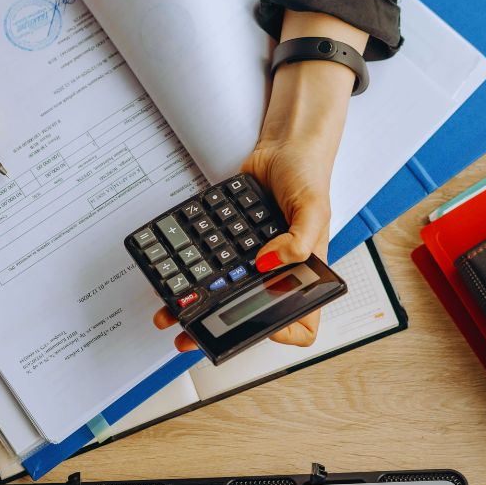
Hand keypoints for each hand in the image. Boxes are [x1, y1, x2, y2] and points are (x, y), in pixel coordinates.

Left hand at [152, 136, 334, 350]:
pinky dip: (192, 273)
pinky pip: (211, 262)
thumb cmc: (308, 176)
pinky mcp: (231, 242)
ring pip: (226, 293)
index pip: (301, 320)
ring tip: (171, 313)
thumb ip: (299, 241)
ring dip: (198, 304)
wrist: (282, 148)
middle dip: (220, 327)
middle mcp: (278, 272)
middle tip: (192, 336)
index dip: (284, 333)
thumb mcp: (314, 208)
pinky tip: (174, 275)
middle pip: (251, 313)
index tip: (259, 330)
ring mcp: (253, 259)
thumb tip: (268, 263)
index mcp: (305, 272)